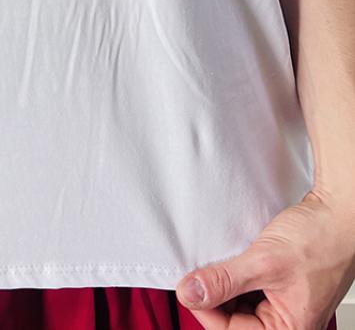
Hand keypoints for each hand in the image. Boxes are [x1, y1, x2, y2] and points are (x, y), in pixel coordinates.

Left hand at [174, 189, 354, 329]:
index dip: (205, 308)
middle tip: (201, 270)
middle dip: (215, 294)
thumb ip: (225, 280)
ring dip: (226, 282)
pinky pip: (249, 284)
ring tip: (221, 260)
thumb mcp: (265, 261)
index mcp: (288, 329)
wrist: (339, 209)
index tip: (187, 286)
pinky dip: (237, 271)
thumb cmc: (321, 239)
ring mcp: (283, 300)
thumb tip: (191, 293)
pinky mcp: (280, 280)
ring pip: (239, 300)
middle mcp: (286, 319)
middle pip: (234, 318)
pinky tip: (232, 256)